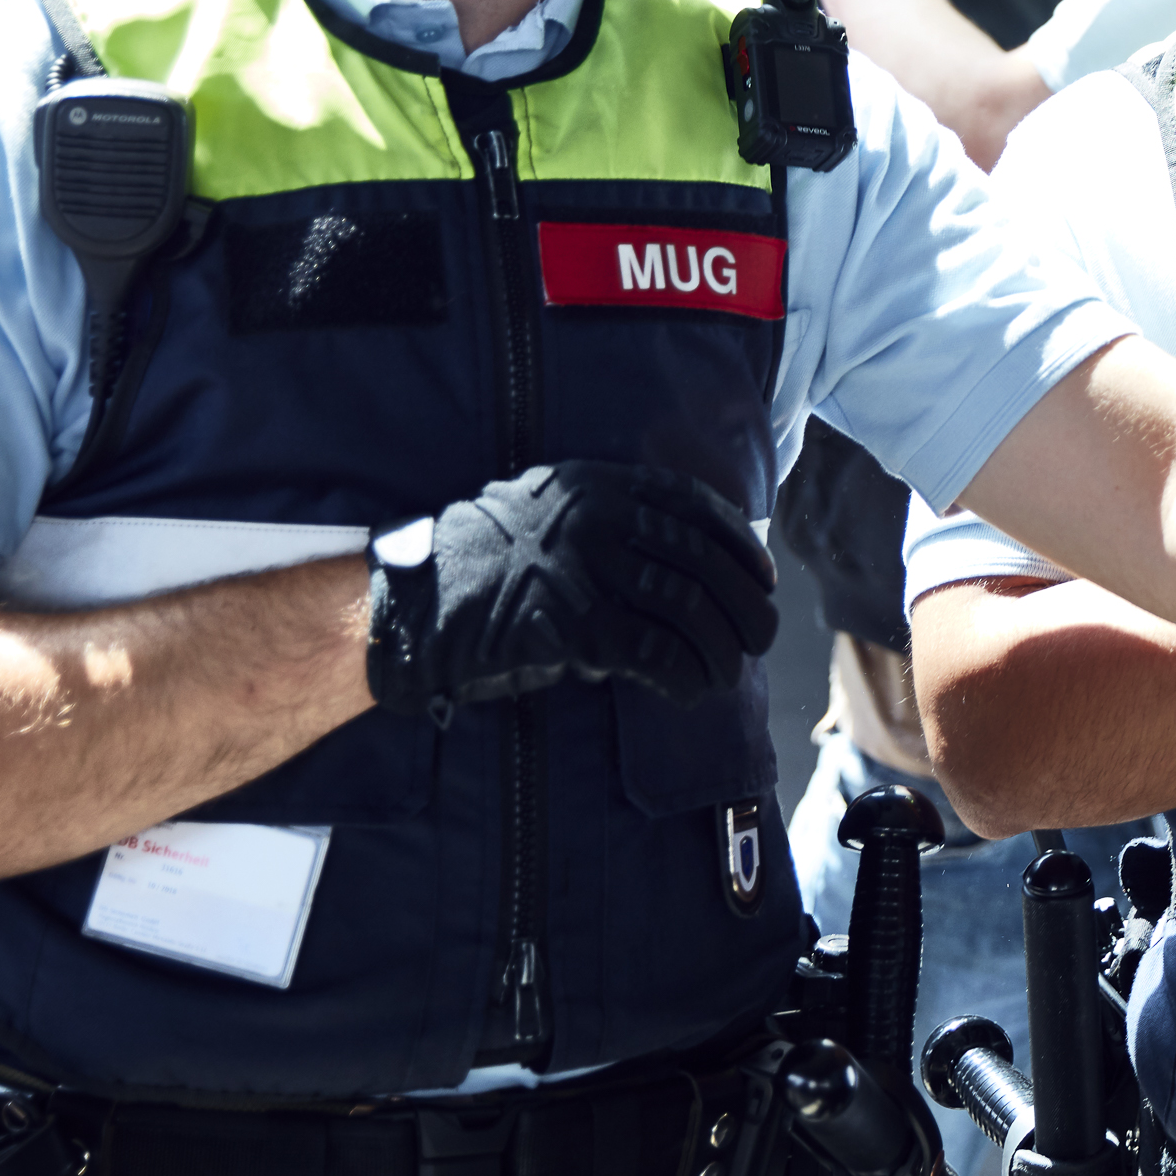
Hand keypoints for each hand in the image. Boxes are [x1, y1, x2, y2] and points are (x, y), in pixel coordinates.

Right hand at [365, 462, 783, 719]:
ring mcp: (583, 568)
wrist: (412, 605)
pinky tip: (690, 691)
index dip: (740, 545)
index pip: (695, 507)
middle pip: (702, 561)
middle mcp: (596, 517)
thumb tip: (692, 568)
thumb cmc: (483, 570)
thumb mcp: (548, 518)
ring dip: (720, 648)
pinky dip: (684, 676)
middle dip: (744, 605)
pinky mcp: (570, 623)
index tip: (763, 577)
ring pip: (687, 609)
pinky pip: (652, 652)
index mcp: (595, 484)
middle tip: (762, 636)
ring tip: (727, 672)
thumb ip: (612, 527)